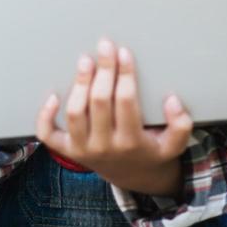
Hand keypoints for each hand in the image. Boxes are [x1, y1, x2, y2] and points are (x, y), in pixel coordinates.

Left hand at [35, 39, 193, 195]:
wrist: (135, 179)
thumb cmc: (153, 152)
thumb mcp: (175, 145)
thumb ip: (181, 124)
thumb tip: (172, 100)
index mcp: (132, 143)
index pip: (126, 102)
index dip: (125, 74)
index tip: (124, 52)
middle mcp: (105, 147)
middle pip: (99, 102)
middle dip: (103, 71)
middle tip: (104, 46)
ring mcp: (83, 150)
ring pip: (75, 113)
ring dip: (79, 84)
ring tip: (85, 61)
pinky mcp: (68, 151)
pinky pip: (49, 135)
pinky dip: (45, 116)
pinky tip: (53, 95)